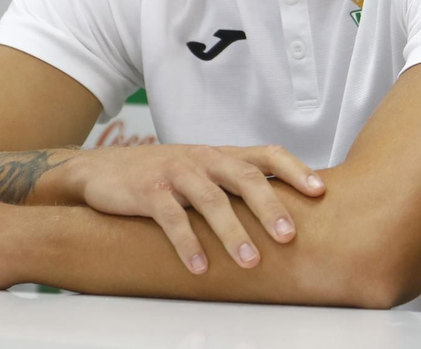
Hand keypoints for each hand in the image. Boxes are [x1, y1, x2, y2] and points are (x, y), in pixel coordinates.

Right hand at [61, 143, 326, 274]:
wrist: (100, 170)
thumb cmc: (160, 175)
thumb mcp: (200, 171)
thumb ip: (232, 185)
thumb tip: (280, 213)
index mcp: (221, 155)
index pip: (265, 155)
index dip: (294, 169)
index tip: (320, 190)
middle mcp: (203, 159)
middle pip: (244, 177)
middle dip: (270, 206)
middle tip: (289, 236)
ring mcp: (176, 173)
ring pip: (211, 199)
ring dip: (233, 232)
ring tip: (250, 261)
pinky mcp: (148, 191)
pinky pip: (172, 217)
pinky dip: (188, 243)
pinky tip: (199, 267)